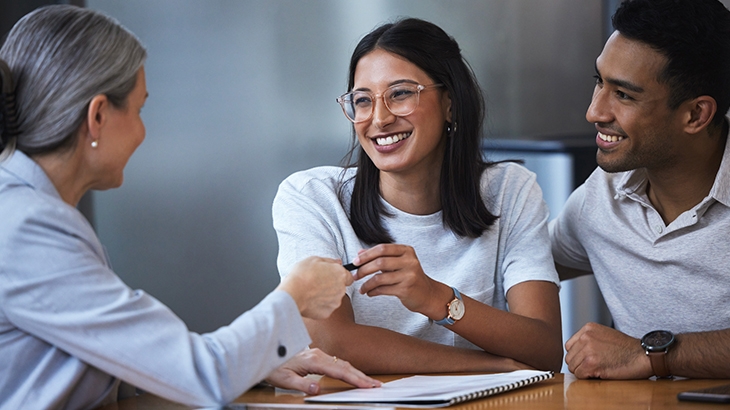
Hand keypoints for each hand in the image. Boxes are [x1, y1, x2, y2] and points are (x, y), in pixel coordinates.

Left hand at [265, 348, 380, 394]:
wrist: (266, 352)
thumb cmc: (274, 366)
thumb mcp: (284, 379)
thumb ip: (301, 384)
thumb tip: (316, 389)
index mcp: (314, 360)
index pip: (339, 371)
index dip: (355, 379)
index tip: (367, 385)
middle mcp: (319, 355)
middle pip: (345, 366)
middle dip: (362, 376)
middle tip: (377, 385)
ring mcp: (319, 354)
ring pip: (343, 364)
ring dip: (357, 373)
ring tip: (370, 382)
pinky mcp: (318, 356)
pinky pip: (338, 363)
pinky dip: (349, 370)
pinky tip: (354, 375)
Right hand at [277, 256, 352, 319]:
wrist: (292, 293)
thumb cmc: (302, 275)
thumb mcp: (314, 259)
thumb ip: (329, 261)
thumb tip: (337, 262)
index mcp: (340, 274)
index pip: (349, 277)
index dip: (340, 276)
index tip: (331, 276)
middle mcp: (341, 289)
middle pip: (340, 288)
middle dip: (332, 286)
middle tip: (317, 283)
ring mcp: (335, 302)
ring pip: (333, 299)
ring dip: (326, 296)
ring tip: (312, 292)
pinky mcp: (327, 312)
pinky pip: (325, 308)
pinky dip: (320, 305)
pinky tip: (310, 301)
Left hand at [352, 244, 451, 318]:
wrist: (428, 294)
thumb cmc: (410, 277)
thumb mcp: (398, 263)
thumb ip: (380, 256)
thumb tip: (359, 253)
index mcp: (406, 251)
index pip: (382, 248)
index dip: (366, 255)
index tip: (355, 262)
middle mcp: (410, 261)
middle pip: (380, 262)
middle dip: (363, 269)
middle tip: (354, 275)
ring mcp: (409, 275)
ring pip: (380, 278)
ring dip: (366, 284)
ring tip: (361, 288)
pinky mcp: (406, 289)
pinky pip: (383, 289)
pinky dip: (373, 291)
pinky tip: (369, 293)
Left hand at [565, 322, 652, 378]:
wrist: (642, 355)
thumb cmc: (627, 348)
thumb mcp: (605, 335)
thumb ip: (589, 339)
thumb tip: (575, 352)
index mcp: (588, 328)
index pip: (569, 346)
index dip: (578, 356)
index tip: (587, 360)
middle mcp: (586, 337)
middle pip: (570, 357)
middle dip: (579, 364)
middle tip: (594, 367)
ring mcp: (588, 349)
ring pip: (573, 367)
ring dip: (583, 371)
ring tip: (598, 369)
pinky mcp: (592, 363)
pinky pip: (579, 374)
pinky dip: (587, 377)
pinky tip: (599, 373)